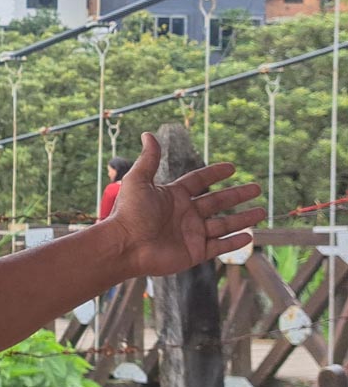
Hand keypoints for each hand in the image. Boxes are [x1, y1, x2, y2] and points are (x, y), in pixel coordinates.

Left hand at [110, 132, 265, 277]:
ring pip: (223, 225)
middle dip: (237, 195)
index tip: (232, 167)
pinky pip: (219, 247)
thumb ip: (148, 159)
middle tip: (257, 188)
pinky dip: (234, 242)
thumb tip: (148, 134)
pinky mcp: (194, 253)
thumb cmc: (129, 213)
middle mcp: (184, 214)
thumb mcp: (138, 181)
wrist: (125, 246)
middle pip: (217, 202)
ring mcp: (190, 234)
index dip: (214, 173)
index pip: (198, 181)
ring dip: (242, 219)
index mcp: (173, 196)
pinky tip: (249, 236)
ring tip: (262, 211)